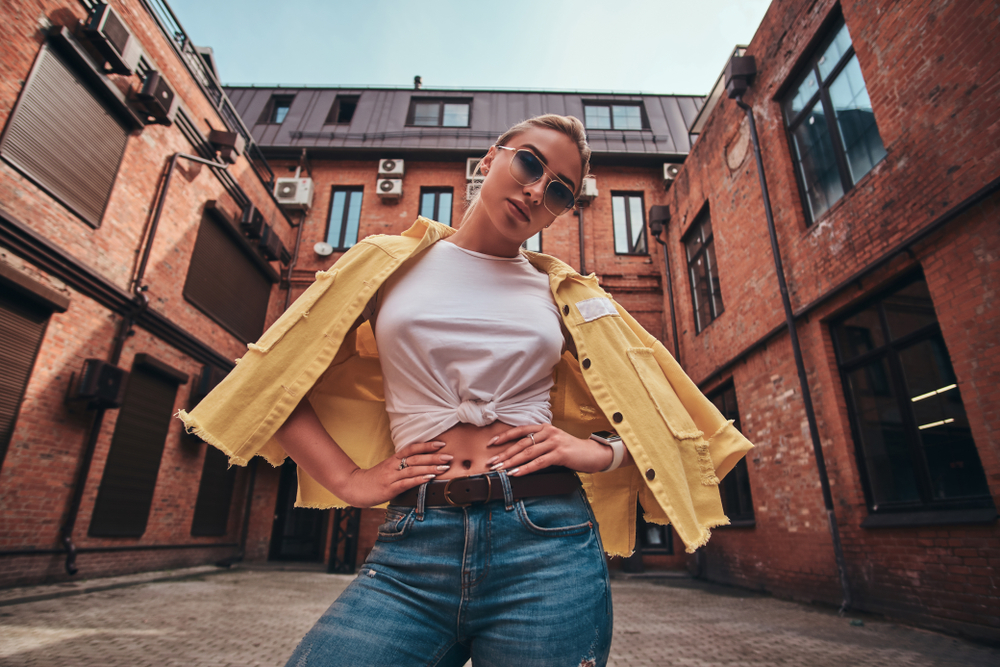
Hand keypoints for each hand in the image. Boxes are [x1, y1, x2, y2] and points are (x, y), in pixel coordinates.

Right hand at [337, 441, 452, 506]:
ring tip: (444, 467)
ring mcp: (391, 477)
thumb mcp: (388, 469)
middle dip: (434, 457)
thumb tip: (422, 463)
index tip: (441, 443)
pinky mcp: (389, 489)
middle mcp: (393, 466)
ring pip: (413, 469)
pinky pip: (406, 483)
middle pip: (416, 458)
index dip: (426, 445)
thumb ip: (402, 465)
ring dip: (430, 468)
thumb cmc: (374, 479)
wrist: (355, 487)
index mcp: (393, 459)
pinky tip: (429, 479)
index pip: (412, 448)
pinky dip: (419, 480)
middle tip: (449, 456)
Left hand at [485, 424, 613, 476]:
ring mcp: (554, 442)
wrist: (593, 454)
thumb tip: (517, 455)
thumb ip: (539, 444)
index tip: (491, 444)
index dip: (504, 436)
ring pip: (528, 453)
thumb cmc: (571, 450)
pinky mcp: (560, 454)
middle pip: (521, 443)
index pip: (520, 430)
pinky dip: (526, 468)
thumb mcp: (553, 443)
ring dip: (512, 462)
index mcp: (544, 427)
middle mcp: (548, 432)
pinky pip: (539, 462)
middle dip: (504, 453)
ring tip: (500, 469)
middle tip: (492, 462)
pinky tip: (516, 473)